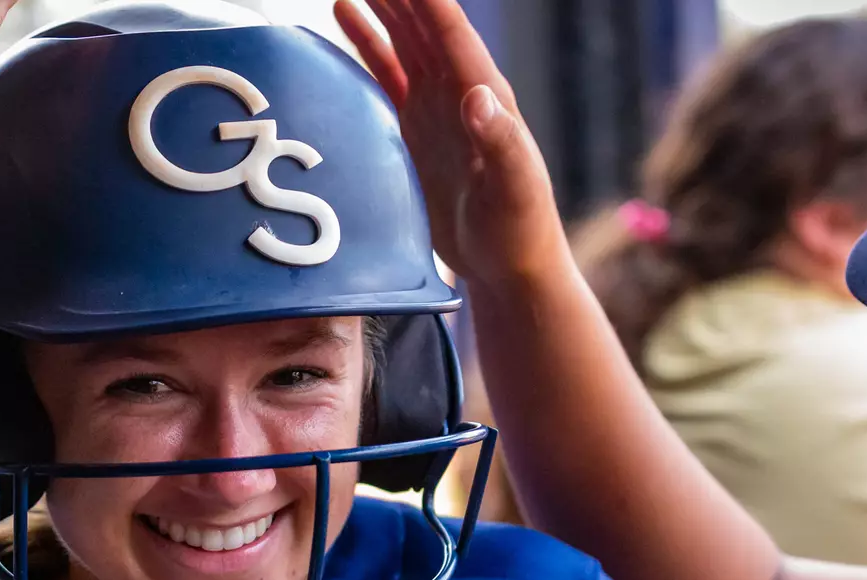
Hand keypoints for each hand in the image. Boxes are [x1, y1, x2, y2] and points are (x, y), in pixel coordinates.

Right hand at [333, 0, 568, 289]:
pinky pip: (386, 84)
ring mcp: (435, 113)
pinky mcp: (415, 136)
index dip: (426, 0)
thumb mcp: (516, 186)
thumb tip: (477, 95)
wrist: (507, 266)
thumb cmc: (521, 229)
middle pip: (422, 30)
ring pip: (402, 50)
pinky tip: (345, 37)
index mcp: (486, 96)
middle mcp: (459, 95)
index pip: (451, 33)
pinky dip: (366, 57)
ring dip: (378, 18)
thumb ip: (500, 141)